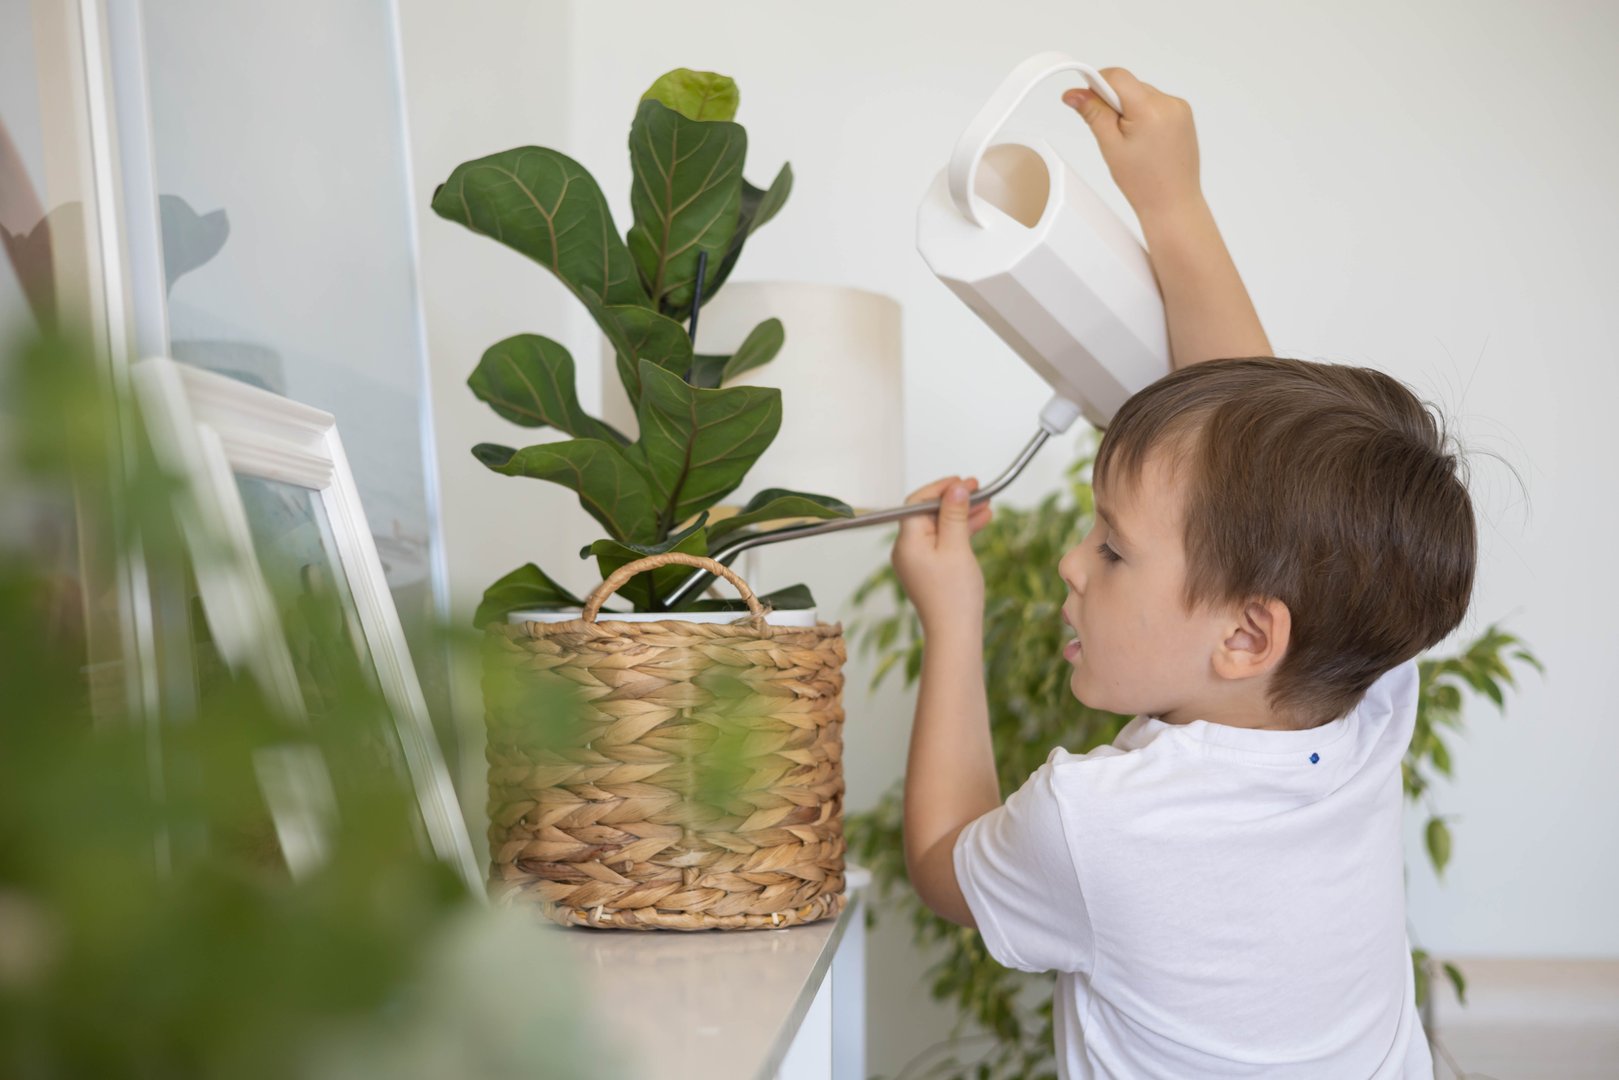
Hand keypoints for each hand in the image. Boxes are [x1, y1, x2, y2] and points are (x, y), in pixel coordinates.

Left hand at [890, 476, 993, 631]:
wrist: (954, 634)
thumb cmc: (954, 596)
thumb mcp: (957, 547)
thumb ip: (954, 514)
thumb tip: (955, 488)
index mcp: (907, 542)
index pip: (917, 503)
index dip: (940, 488)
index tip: (963, 482)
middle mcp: (906, 549)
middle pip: (928, 513)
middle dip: (954, 500)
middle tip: (979, 489)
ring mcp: (917, 560)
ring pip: (938, 527)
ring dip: (961, 514)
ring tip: (986, 504)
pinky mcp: (928, 569)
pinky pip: (942, 542)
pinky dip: (960, 531)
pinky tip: (981, 522)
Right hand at [1062, 67, 1202, 220]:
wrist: (1173, 203)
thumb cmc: (1144, 183)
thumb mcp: (1110, 146)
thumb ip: (1093, 113)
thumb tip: (1075, 93)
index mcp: (1151, 109)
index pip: (1117, 76)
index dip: (1096, 83)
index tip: (1085, 98)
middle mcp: (1170, 103)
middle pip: (1129, 85)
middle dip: (1113, 103)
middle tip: (1111, 133)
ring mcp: (1180, 108)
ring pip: (1141, 94)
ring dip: (1129, 110)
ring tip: (1131, 142)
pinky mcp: (1184, 114)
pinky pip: (1156, 103)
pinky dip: (1144, 115)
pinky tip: (1144, 140)